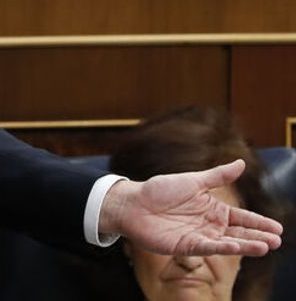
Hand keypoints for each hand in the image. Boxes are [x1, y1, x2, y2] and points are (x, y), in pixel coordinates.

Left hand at [102, 159, 282, 256]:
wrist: (133, 203)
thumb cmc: (159, 190)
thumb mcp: (193, 180)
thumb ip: (217, 176)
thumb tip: (241, 163)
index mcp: (212, 209)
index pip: (241, 217)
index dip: (258, 222)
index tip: (278, 228)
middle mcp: (208, 225)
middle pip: (238, 232)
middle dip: (258, 236)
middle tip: (278, 240)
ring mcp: (198, 236)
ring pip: (227, 242)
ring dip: (247, 245)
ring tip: (266, 246)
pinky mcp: (185, 246)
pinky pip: (207, 248)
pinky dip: (223, 248)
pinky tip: (238, 247)